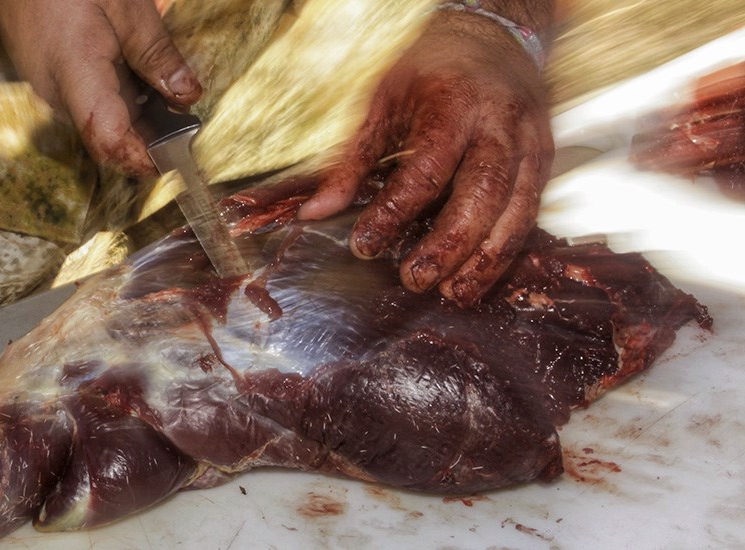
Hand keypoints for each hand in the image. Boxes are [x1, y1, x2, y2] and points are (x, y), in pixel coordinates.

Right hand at [0, 0, 202, 175]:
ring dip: (141, 117)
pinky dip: (125, 99)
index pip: (109, 141)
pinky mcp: (57, 81)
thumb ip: (155, 52)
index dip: (144, 159)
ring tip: (170, 97)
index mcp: (75, 75)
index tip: (178, 159)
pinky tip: (144, 79)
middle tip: (189, 125)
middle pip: (111, 136)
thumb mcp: (123, 5)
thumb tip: (187, 96)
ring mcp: (55, 90)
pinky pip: (95, 103)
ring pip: (105, 120)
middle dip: (152, 138)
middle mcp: (59, 94)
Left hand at [297, 9, 553, 305]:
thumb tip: (314, 213)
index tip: (364, 244)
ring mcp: (530, 141)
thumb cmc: (430, 69)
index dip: (394, 211)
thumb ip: (352, 161)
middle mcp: (499, 123)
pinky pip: (531, 211)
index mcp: (454, 103)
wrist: (494, 35)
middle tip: (415, 279)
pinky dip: (506, 248)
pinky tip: (480, 275)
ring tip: (454, 293)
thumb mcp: (382, 104)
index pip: (426, 168)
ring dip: (485, 259)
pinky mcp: (545, 158)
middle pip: (482, 193)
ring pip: (516, 210)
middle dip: (449, 244)